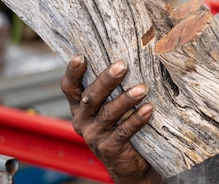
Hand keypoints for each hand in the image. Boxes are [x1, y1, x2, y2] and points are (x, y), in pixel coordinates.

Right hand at [61, 55, 164, 183]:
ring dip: (126, 99)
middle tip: (122, 66)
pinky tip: (148, 109)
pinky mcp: (109, 148)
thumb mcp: (111, 106)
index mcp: (80, 107)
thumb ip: (113, 88)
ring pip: (108, 114)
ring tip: (142, 89)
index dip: (73, 73)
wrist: (128, 162)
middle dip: (106, 80)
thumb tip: (128, 57)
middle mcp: (83, 120)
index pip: (70, 88)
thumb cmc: (121, 124)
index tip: (81, 57)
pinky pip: (123, 131)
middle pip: (91, 97)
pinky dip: (136, 120)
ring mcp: (94, 136)